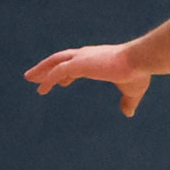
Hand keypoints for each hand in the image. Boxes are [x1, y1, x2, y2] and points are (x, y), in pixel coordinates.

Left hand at [28, 42, 153, 115]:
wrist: (140, 60)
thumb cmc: (138, 72)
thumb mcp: (133, 90)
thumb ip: (128, 101)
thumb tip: (128, 114)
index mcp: (97, 59)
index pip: (75, 63)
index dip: (66, 72)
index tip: (61, 82)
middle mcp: (87, 55)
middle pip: (60, 59)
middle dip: (46, 67)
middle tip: (34, 76)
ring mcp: (82, 58)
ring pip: (55, 62)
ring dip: (41, 70)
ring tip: (29, 78)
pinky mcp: (80, 64)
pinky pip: (58, 72)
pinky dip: (48, 79)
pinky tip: (42, 89)